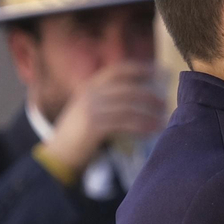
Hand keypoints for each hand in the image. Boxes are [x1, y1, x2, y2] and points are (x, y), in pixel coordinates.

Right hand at [39, 62, 165, 175]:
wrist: (58, 155)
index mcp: (89, 86)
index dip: (139, 68)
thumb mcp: (89, 110)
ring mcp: (92, 109)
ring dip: (149, 113)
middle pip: (127, 89)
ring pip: (129, 106)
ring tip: (162, 120)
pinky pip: (125, 123)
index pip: (117, 70)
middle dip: (149, 94)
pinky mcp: (95, 125)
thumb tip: (139, 97)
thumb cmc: (78, 135)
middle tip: (165, 102)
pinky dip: (142, 126)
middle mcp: (90, 94)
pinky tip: (153, 131)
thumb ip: (108, 100)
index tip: (158, 70)